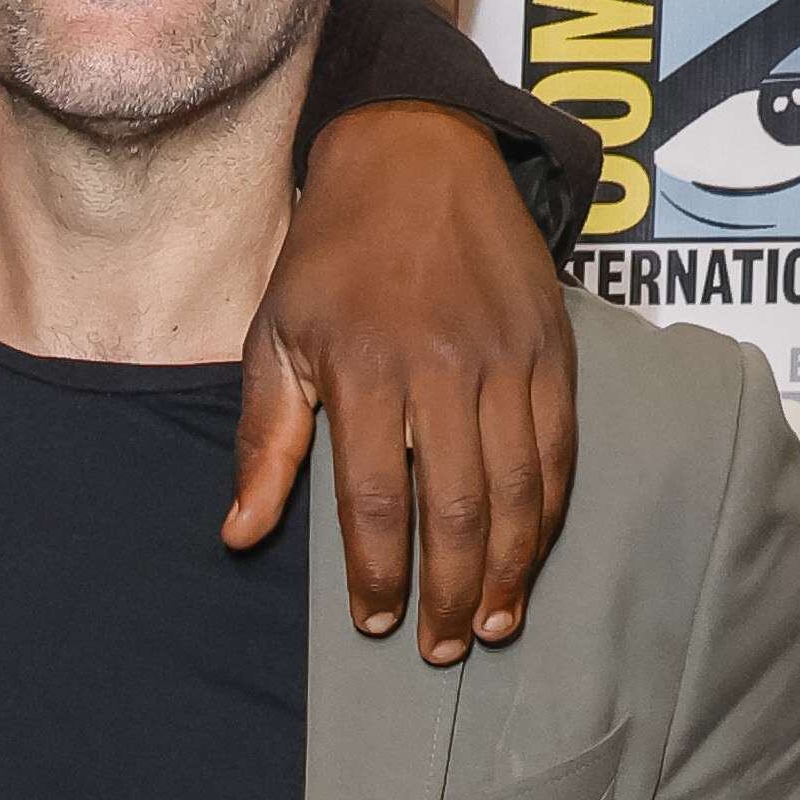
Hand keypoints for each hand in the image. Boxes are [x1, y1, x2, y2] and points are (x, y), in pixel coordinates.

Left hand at [225, 102, 578, 665]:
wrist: (418, 151)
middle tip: (443, 648)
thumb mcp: (275, 336)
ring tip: (494, 624)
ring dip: (511, 570)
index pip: (377, 502)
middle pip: (458, 510)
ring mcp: (507, 358)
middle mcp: (443, 367)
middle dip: (452, 594)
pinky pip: (559, 449)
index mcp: (366, 368)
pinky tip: (532, 556)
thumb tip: (240, 535)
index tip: (375, 622)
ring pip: (519, 489)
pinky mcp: (551, 347)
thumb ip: (264, 441)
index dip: (379, 575)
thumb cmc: (333, 253)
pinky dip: (548, 513)